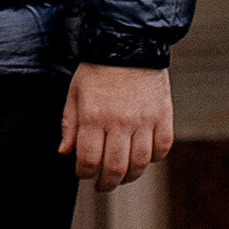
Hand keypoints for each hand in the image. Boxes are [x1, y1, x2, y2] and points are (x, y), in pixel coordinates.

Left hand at [59, 63, 173, 191]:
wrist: (128, 44)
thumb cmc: (97, 70)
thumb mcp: (75, 93)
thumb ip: (69, 124)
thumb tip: (65, 152)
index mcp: (94, 116)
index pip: (89, 160)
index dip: (84, 173)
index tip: (83, 173)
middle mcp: (120, 121)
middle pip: (115, 168)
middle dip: (106, 183)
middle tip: (102, 185)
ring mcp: (144, 120)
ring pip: (140, 163)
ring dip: (130, 176)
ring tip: (122, 176)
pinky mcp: (163, 115)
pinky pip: (162, 148)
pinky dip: (154, 158)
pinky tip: (144, 157)